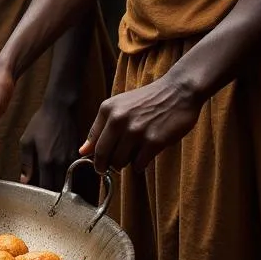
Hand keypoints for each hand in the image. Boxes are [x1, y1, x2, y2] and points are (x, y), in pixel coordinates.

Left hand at [19, 102, 81, 191]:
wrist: (60, 109)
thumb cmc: (40, 123)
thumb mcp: (26, 141)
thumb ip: (26, 162)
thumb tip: (24, 180)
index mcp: (47, 161)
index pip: (46, 187)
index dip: (41, 195)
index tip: (36, 197)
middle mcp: (61, 164)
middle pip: (59, 188)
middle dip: (52, 195)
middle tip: (45, 197)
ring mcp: (72, 160)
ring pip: (69, 183)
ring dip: (63, 188)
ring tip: (55, 191)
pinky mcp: (79, 156)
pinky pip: (76, 173)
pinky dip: (71, 179)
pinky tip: (65, 179)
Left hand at [79, 73, 201, 172]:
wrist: (177, 91)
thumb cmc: (147, 100)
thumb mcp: (118, 106)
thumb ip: (99, 128)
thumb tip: (82, 151)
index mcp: (107, 110)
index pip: (93, 142)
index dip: (95, 158)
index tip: (98, 165)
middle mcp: (118, 120)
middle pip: (103, 155)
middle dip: (106, 166)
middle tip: (112, 168)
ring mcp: (136, 131)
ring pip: (120, 161)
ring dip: (125, 164)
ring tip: (132, 156)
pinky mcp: (154, 141)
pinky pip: (139, 164)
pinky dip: (139, 165)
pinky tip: (144, 156)